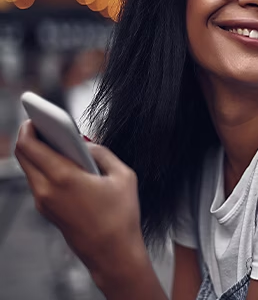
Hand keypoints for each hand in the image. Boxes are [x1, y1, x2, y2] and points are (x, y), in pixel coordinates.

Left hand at [14, 121, 144, 280]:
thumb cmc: (122, 215)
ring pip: (29, 169)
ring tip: (55, 140)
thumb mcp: (124, 176)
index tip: (35, 115)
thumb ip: (103, 153)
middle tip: (44, 124)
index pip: (30, 144)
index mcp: (64, 176)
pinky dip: (45, 167)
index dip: (29, 126)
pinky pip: (38, 182)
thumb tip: (87, 144)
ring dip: (37, 152)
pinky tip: (62, 161)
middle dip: (30, 136)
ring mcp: (44, 202)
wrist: (113, 253)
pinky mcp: (47, 211)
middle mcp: (47, 189)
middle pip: (23, 155)